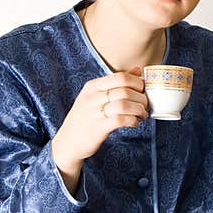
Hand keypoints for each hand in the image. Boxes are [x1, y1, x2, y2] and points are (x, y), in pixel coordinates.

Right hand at [51, 67, 148, 189]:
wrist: (68, 142)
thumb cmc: (85, 118)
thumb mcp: (95, 97)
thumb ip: (116, 83)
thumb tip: (137, 70)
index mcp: (92, 86)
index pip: (121, 77)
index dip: (137, 83)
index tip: (142, 91)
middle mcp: (92, 97)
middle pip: (126, 91)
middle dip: (142, 98)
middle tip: (145, 106)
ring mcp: (93, 113)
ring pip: (125, 104)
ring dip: (139, 110)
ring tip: (142, 115)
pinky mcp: (97, 129)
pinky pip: (121, 120)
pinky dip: (133, 121)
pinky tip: (134, 123)